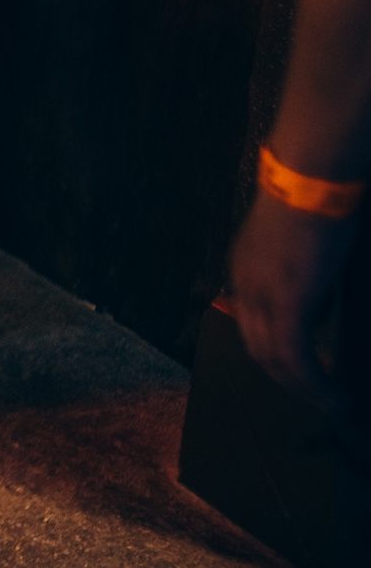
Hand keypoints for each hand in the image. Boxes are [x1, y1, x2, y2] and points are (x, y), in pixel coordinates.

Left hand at [230, 192, 358, 410]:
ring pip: (275, 360)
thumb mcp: (301, 247)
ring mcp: (262, 294)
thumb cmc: (316, 200)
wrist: (310, 176)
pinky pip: (296, 356)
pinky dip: (314, 382)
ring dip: (304, 388)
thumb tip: (316, 314)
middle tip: (317, 396)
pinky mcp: (288, 300)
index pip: (252, 325)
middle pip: (257, 348)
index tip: (302, 373)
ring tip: (330, 402)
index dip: (276, 354)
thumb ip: (303, 281)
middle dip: (287, 379)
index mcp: (244, 271)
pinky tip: (333, 394)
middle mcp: (244, 285)